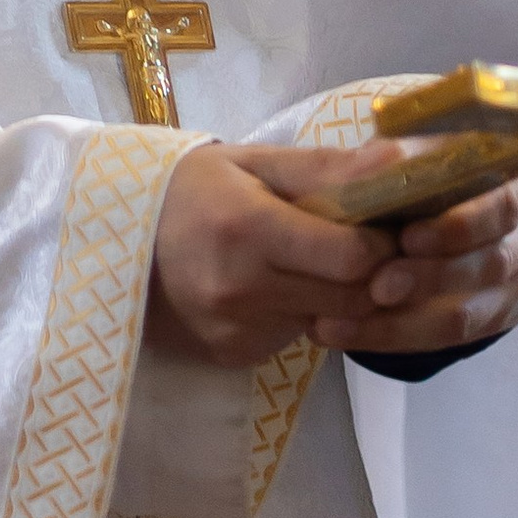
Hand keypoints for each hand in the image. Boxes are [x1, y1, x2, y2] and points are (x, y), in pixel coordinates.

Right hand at [145, 141, 517, 369]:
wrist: (117, 242)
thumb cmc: (192, 190)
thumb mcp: (253, 162)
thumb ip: (327, 167)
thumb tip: (399, 163)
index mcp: (249, 229)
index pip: (352, 257)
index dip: (381, 244)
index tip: (380, 226)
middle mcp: (242, 288)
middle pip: (351, 299)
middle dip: (373, 276)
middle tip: (364, 247)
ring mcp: (235, 330)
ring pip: (331, 323)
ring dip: (340, 297)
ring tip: (316, 263)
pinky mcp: (232, 355)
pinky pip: (296, 338)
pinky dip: (304, 314)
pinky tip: (280, 287)